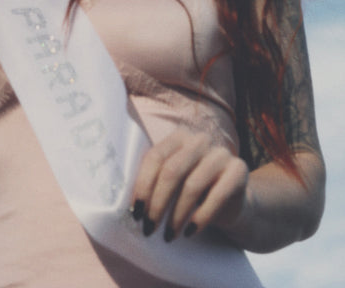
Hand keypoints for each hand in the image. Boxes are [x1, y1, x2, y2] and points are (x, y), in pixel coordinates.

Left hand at [131, 128, 248, 240]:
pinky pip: (217, 196)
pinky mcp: (239, 170)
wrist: (233, 200)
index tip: (136, 212)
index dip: (142, 185)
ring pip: (192, 186)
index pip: (155, 157)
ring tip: (169, 235)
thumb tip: (131, 204)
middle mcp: (200, 139)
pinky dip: (200, 217)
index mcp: (179, 136)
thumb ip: (155, 180)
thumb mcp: (174, 181)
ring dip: (177, 215)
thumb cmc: (194, 190)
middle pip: (172, 171)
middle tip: (150, 228)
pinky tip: (190, 232)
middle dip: (157, 203)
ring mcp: (221, 153)